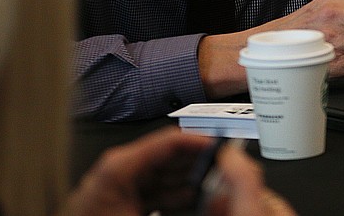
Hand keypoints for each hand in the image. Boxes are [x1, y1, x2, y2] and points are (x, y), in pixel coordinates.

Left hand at [62, 127, 293, 215]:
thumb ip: (178, 202)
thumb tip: (212, 197)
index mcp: (119, 166)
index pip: (169, 140)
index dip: (200, 142)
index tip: (224, 147)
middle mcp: (119, 168)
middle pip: (169, 155)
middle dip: (199, 162)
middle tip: (224, 169)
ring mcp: (119, 183)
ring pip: (165, 172)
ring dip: (190, 179)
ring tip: (213, 185)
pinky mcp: (121, 198)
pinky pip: (156, 188)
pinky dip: (175, 194)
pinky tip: (192, 200)